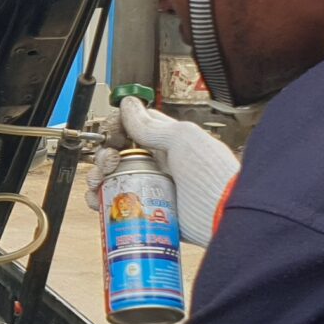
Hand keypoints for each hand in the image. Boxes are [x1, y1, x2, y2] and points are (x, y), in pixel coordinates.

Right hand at [86, 97, 237, 246]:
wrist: (225, 217)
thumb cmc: (212, 174)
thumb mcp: (184, 139)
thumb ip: (154, 126)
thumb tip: (129, 106)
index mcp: (169, 143)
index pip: (134, 128)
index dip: (117, 127)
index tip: (112, 132)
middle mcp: (159, 165)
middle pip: (119, 155)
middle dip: (105, 155)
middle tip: (109, 161)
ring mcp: (153, 190)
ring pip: (114, 180)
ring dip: (99, 177)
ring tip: (100, 182)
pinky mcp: (148, 215)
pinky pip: (119, 207)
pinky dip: (102, 203)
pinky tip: (99, 200)